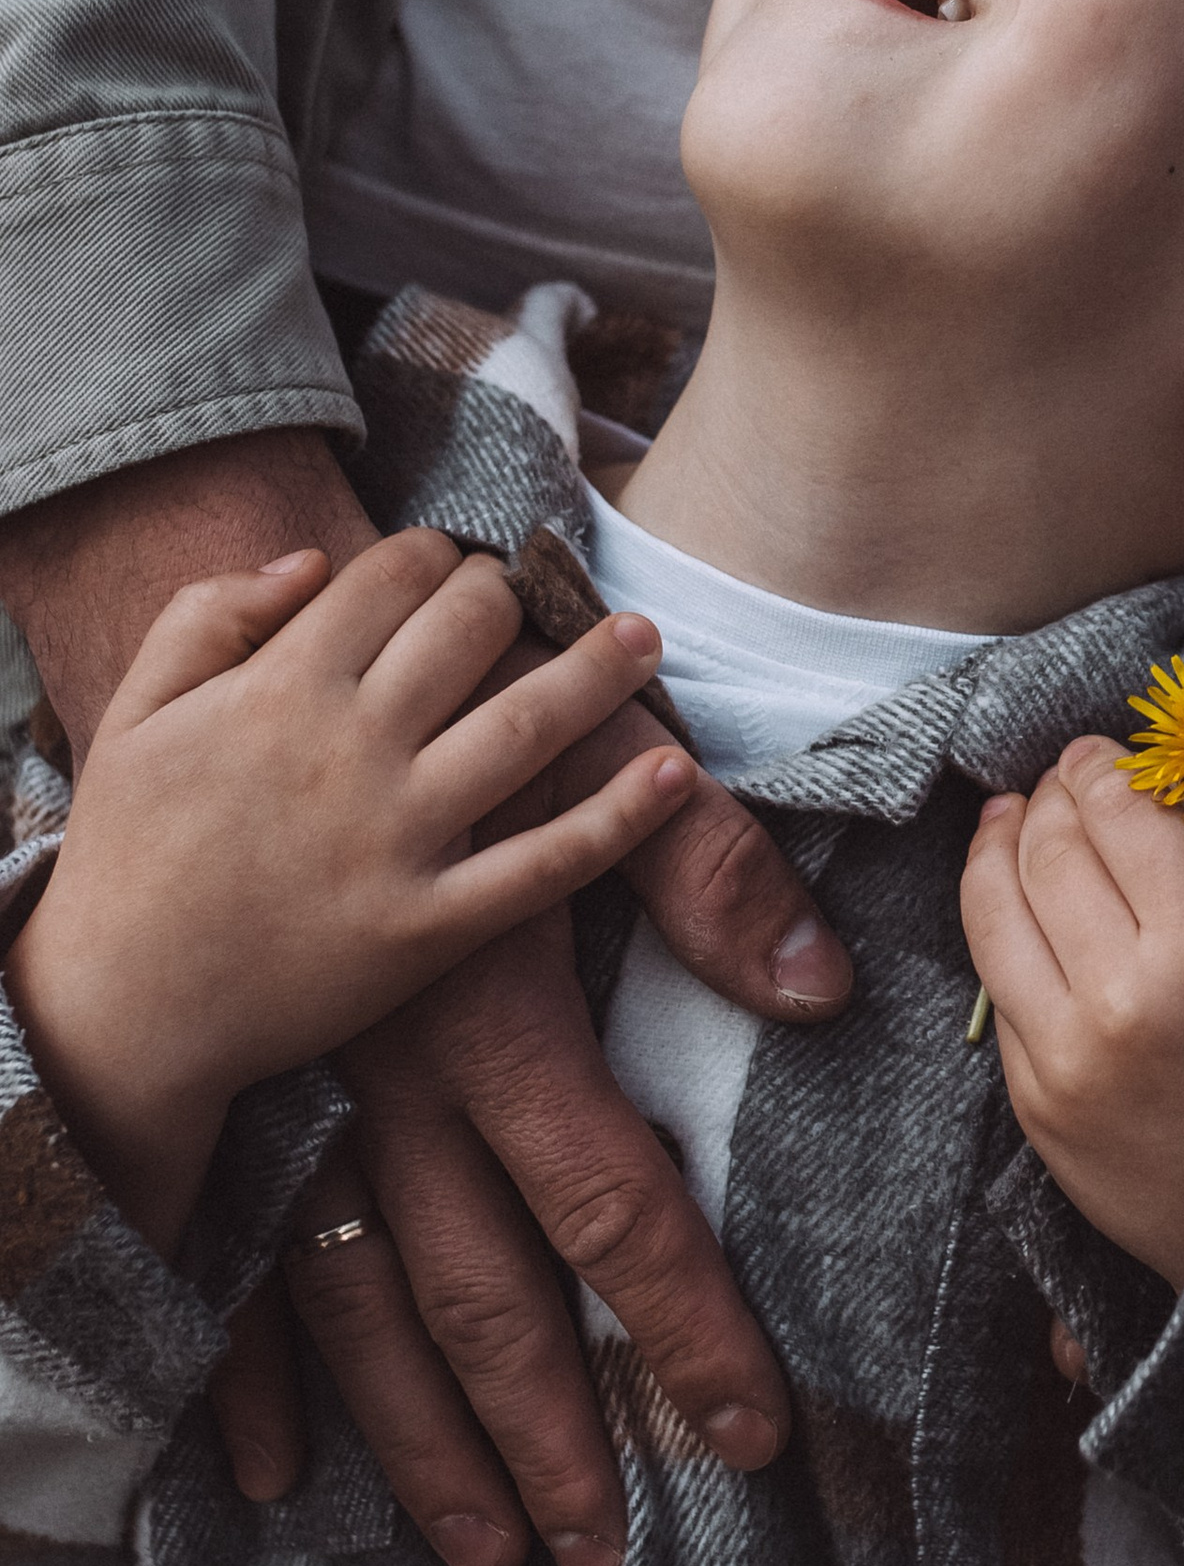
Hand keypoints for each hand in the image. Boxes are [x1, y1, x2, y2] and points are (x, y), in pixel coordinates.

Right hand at [0, 430, 847, 1565]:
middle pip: (480, 1296)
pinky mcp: (248, 1098)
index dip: (684, 1325)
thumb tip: (821, 992)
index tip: (748, 1427)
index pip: (612, 1202)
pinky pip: (239, 1265)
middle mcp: (389, 1082)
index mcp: (493, 1014)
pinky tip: (272, 1473)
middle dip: (549, 1436)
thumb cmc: (487, 714)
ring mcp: (304, 1100)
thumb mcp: (610, 767)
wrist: (311, 659)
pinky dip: (252, 1375)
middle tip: (604, 1553)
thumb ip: (711, 875)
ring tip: (484, 1547)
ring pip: (362, 1308)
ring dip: (422, 1440)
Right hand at [6, 534, 692, 1251]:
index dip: (435, 555)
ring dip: (601, 674)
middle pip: (471, 629)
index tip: (449, 569)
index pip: (393, 575)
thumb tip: (310, 558)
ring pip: (528, 727)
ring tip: (647, 639)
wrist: (123, 1010)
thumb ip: (208, 616)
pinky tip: (677, 773)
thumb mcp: (132, 713)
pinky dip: (621, 818)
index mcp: (280, 687)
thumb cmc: (129, 855)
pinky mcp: (431, 927)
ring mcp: (398, 839)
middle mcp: (350, 750)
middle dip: (511, 598)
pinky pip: (547, 864)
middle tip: (531, 601)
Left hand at [962, 737, 1183, 1282]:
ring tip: (1005, 819)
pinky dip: (999, 932)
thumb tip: (1133, 806)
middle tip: (1058, 778)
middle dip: (1048, 797)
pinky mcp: (1033, 1104)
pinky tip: (1009, 905)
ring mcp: (1065, 1056)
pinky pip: (997, 991)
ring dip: (995, 849)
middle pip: (1050, 850)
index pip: (1123, 814)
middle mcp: (1122, 996)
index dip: (1103, 768)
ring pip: (995, 912)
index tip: (1099, 753)